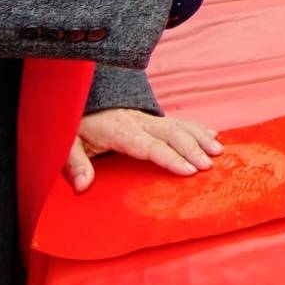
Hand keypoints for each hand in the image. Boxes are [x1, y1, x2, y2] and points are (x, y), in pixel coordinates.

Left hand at [65, 108, 222, 191]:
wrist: (77, 98)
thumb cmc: (73, 125)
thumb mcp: (66, 143)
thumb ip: (74, 164)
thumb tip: (83, 186)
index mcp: (119, 130)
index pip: (149, 145)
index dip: (170, 157)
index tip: (189, 170)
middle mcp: (137, 121)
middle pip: (171, 133)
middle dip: (192, 148)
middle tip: (209, 165)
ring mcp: (145, 117)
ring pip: (178, 124)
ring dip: (200, 137)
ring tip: (218, 151)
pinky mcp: (149, 117)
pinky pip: (177, 121)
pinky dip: (196, 128)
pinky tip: (212, 135)